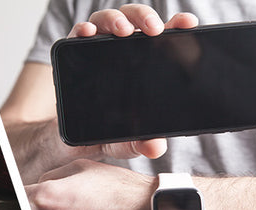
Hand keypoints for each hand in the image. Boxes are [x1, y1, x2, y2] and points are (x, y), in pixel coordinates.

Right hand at [14, 5, 199, 182]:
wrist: (68, 139)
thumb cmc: (104, 133)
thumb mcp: (126, 141)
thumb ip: (140, 143)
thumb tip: (156, 147)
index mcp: (145, 63)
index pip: (165, 37)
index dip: (177, 25)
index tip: (187, 23)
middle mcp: (122, 50)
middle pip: (136, 20)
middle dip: (146, 17)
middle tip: (154, 30)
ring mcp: (97, 48)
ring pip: (108, 20)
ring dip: (117, 20)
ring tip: (123, 31)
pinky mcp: (73, 53)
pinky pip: (77, 33)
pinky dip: (82, 29)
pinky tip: (86, 32)